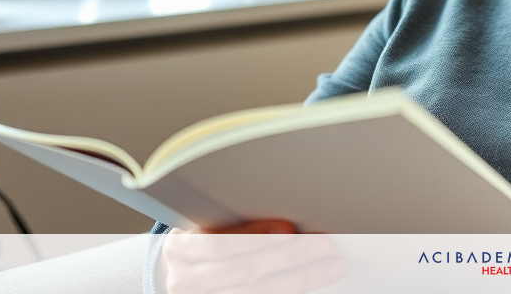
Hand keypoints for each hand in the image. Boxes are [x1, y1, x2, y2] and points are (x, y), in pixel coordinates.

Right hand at [161, 219, 346, 293]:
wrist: (185, 275)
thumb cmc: (204, 242)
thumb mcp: (211, 225)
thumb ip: (241, 224)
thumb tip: (286, 225)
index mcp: (181, 248)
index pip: (219, 244)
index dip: (255, 237)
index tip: (289, 228)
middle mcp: (185, 280)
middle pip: (243, 271)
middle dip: (288, 257)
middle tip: (323, 245)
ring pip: (254, 292)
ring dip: (298, 280)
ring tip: (329, 268)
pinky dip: (288, 293)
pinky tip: (309, 287)